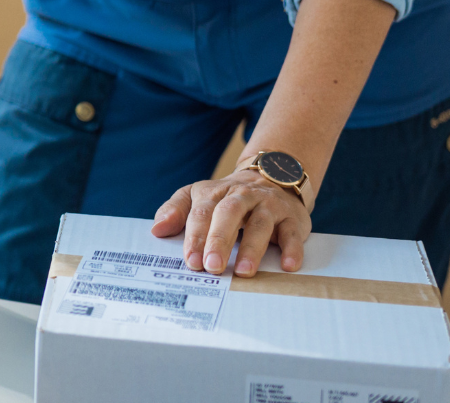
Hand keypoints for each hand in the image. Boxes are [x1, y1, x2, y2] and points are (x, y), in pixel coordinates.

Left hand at [150, 169, 310, 277]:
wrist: (272, 177)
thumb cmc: (228, 198)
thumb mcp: (198, 196)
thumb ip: (176, 210)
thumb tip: (157, 230)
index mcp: (214, 193)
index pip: (201, 212)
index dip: (195, 236)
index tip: (190, 261)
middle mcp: (241, 196)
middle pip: (229, 214)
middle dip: (219, 239)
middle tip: (212, 266)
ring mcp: (268, 206)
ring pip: (260, 223)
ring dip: (252, 248)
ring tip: (243, 271)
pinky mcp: (291, 217)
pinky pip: (293, 232)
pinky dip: (292, 248)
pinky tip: (288, 265)